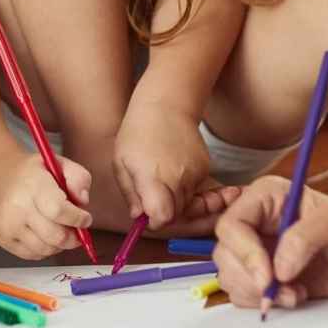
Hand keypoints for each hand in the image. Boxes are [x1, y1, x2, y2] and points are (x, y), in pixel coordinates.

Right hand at [0, 150, 94, 259]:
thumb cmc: (31, 172)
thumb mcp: (59, 163)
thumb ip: (79, 178)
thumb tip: (83, 201)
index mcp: (32, 185)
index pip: (58, 211)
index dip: (77, 219)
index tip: (85, 218)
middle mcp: (16, 207)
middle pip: (55, 236)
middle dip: (73, 237)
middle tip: (77, 230)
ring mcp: (7, 226)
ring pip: (45, 249)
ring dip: (60, 245)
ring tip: (62, 231)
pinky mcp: (2, 239)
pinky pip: (33, 255)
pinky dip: (45, 249)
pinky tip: (46, 235)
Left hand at [113, 97, 212, 225]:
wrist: (166, 105)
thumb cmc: (137, 133)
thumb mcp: (121, 163)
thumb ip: (130, 194)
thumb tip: (139, 218)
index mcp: (153, 177)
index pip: (163, 217)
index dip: (155, 221)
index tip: (147, 216)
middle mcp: (178, 178)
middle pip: (177, 214)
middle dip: (164, 212)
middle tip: (150, 197)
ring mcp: (195, 172)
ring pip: (188, 202)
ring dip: (175, 200)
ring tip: (160, 177)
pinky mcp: (205, 167)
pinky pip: (197, 189)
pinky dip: (185, 187)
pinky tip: (172, 169)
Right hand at [212, 176, 327, 309]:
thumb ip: (305, 238)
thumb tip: (278, 269)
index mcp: (265, 197)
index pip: (231, 225)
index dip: (245, 254)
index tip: (269, 278)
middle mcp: (255, 222)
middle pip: (225, 254)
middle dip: (253, 279)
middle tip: (287, 291)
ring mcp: (256, 249)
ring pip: (230, 277)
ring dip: (261, 294)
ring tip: (297, 292)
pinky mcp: (261, 274)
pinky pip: (243, 294)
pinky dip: (266, 302)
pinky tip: (295, 295)